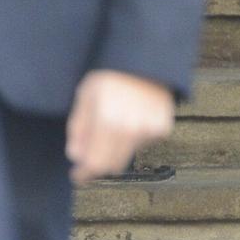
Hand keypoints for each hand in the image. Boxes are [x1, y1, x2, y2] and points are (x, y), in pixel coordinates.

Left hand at [67, 70, 174, 184]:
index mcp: (108, 120)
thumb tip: (77, 156)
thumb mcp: (85, 98)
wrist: (146, 62)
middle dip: (99, 163)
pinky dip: (133, 140)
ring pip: (127, 155)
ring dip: (116, 149)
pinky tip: (131, 121)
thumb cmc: (111, 76)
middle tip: (91, 154)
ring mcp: (149, 129)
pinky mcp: (162, 128)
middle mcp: (131, 127)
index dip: (84, 174)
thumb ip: (78, 129)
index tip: (78, 176)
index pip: (96, 163)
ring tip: (114, 125)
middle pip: (112, 165)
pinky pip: (142, 145)